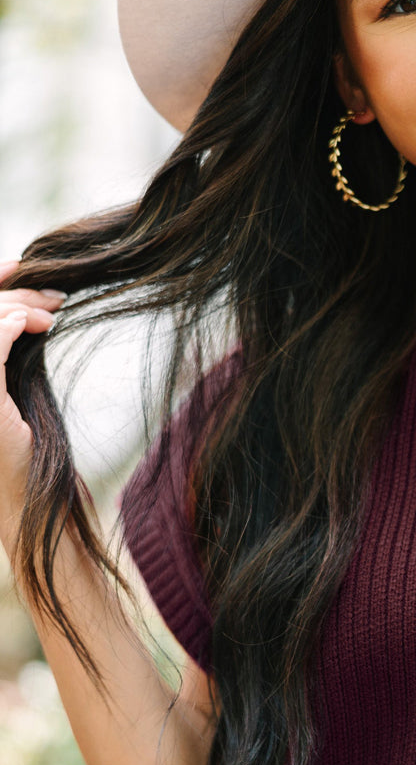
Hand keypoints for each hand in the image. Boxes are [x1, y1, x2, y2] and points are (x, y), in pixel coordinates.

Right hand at [0, 259, 65, 544]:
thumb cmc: (26, 449)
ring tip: (54, 312)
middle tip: (56, 295)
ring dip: (20, 304)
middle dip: (14, 290)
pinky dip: (13, 323)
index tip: (23, 266)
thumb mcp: (17, 384)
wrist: (27, 498)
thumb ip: (10, 344)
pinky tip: (41, 326)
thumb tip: (29, 306)